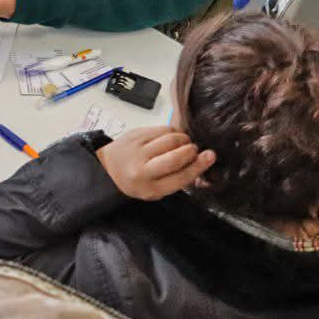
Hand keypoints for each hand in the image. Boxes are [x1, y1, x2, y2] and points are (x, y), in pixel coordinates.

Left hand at [95, 126, 215, 200]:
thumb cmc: (136, 180)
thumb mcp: (156, 189)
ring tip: (182, 144)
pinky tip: (171, 137)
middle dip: (190, 151)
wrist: (108, 168)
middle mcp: (142, 169)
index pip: (180, 177)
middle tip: (193, 150)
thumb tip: (202, 162)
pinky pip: (162, 129)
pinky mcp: (135, 134)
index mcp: (150, 188)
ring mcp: (137, 149)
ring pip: (170, 139)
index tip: (210, 156)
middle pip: (176, 156)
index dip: (198, 165)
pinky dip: (172, 132)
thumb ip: (177, 179)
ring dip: (183, 139)